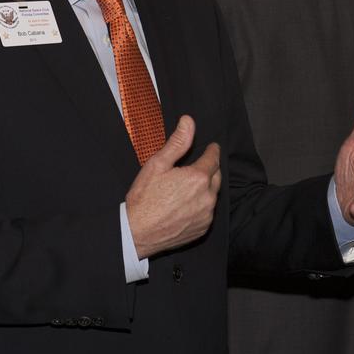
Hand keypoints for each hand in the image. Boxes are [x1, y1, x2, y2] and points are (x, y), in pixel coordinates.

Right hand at [125, 115, 220, 259]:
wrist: (137, 232)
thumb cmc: (144, 198)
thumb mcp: (157, 164)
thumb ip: (177, 142)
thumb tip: (188, 121)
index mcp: (198, 178)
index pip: (213, 158)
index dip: (212, 151)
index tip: (212, 147)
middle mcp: (207, 197)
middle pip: (216, 176)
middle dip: (210, 169)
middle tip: (198, 166)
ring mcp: (206, 215)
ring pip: (213, 195)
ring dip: (206, 188)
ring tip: (189, 186)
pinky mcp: (202, 229)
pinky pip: (208, 212)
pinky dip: (202, 205)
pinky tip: (187, 204)